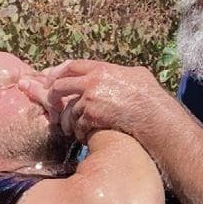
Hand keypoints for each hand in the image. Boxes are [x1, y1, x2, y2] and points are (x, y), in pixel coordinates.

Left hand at [21, 60, 163, 141]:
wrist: (153, 114)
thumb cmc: (150, 95)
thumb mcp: (136, 74)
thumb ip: (121, 72)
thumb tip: (119, 73)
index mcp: (101, 69)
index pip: (71, 66)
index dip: (57, 72)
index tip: (49, 79)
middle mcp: (92, 82)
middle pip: (60, 85)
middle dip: (52, 96)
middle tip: (51, 106)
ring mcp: (90, 99)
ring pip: (68, 110)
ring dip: (68, 121)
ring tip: (71, 129)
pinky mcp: (92, 116)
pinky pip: (77, 125)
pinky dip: (79, 133)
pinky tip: (83, 137)